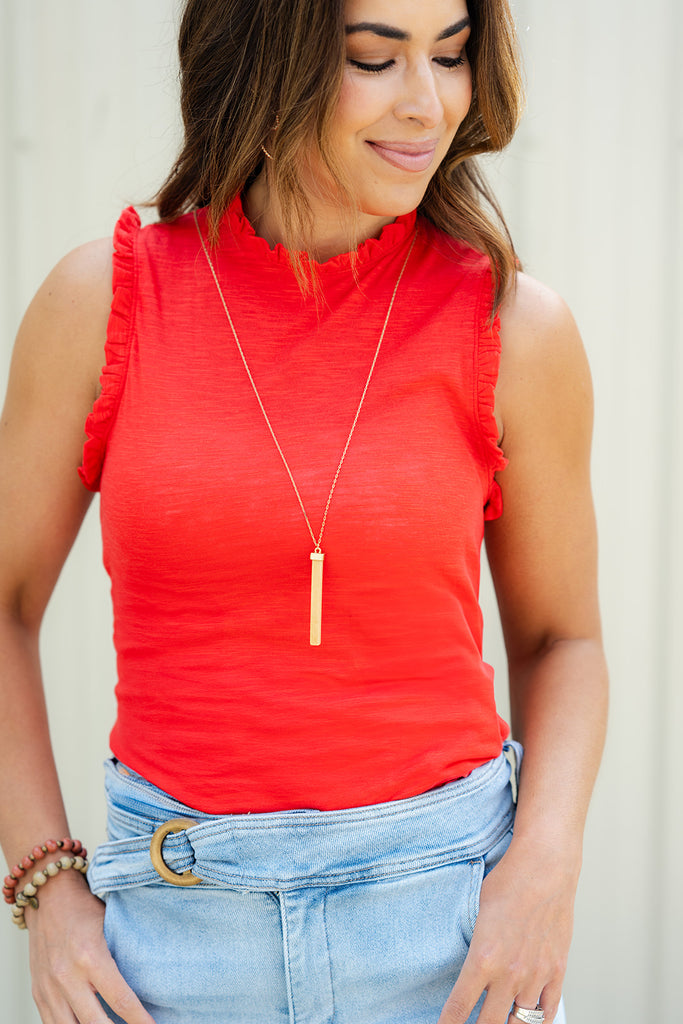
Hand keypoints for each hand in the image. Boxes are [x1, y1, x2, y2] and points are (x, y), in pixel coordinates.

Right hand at [25, 868, 155, 1023]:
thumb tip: (148, 980)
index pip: (121, 999)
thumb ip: (123, 953)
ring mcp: (49, 988)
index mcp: (91, 957)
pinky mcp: (38, 993)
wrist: (47, 896)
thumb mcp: (110, 926)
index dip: (139, 1020)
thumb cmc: (84, 908)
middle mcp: (67, 976)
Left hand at [437, 835, 578, 1023]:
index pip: (459, 1009)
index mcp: (482, 959)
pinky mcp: (556, 971)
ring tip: (496, 1021)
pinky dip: (536, 1022)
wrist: (545, 866)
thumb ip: (471, 944)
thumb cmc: (508, 882)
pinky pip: (547, 1013)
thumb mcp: (475, 911)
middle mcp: (509, 974)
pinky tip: (525, 1020)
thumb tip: (465, 966)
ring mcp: (536, 976)